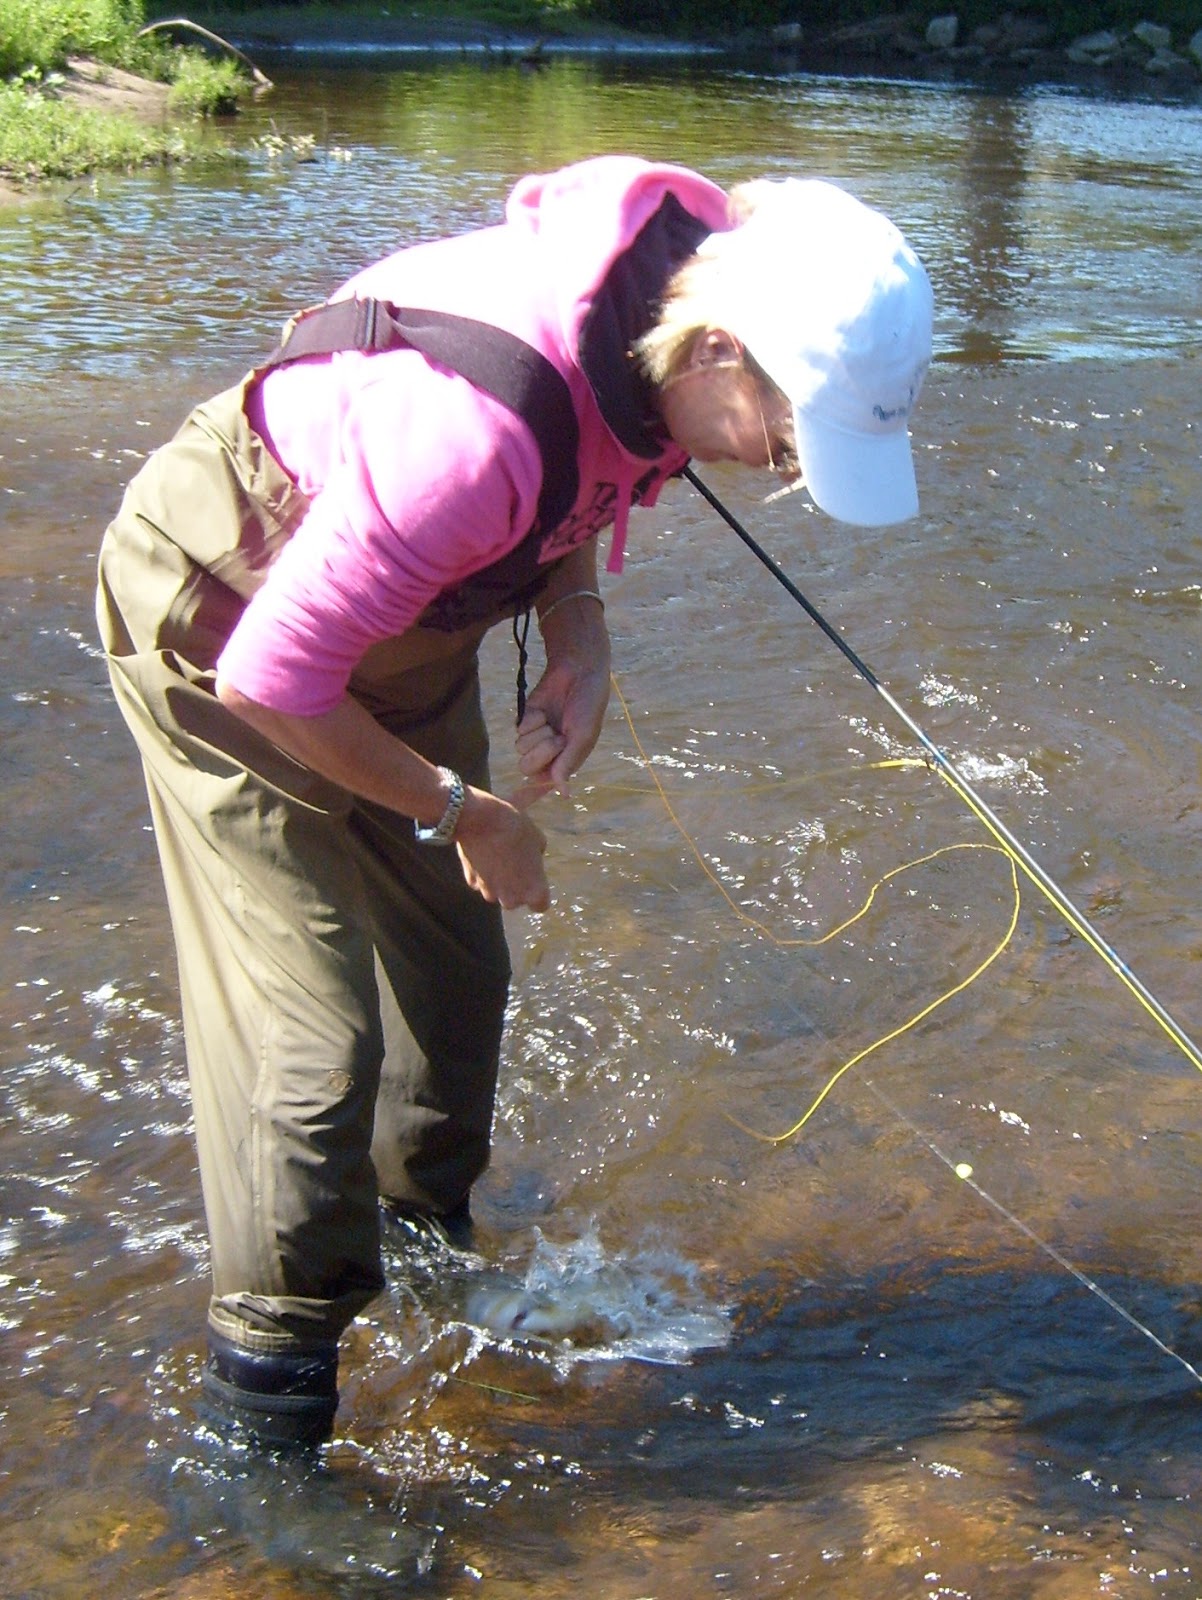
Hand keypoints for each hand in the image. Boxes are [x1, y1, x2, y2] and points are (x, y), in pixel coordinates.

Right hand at [455, 787, 549, 911]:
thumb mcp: (538, 839)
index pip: (540, 906)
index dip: (537, 894)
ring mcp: (489, 892)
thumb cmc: (516, 829)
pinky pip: (480, 882)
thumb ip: (537, 857)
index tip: (534, 882)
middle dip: (515, 887)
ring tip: (497, 855)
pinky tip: (483, 853)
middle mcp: (512, 898)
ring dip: (498, 880)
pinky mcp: (472, 883)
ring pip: (497, 892)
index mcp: (533, 891)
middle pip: (515, 900)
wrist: (481, 820)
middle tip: (514, 864)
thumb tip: (531, 859)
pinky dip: (482, 872)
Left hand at [516, 599, 610, 790]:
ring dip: (538, 735)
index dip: (528, 795)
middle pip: (528, 769)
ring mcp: (536, 737)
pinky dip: (531, 721)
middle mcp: (550, 753)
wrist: (578, 672)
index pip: (544, 785)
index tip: (513, 802)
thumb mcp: (583, 736)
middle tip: (558, 737)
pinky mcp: (526, 721)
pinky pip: (519, 731)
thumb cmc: (588, 705)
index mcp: (566, 762)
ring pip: (521, 750)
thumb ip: (569, 764)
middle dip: (542, 752)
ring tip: (553, 722)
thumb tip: (564, 794)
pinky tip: (543, 711)